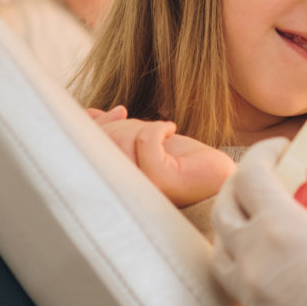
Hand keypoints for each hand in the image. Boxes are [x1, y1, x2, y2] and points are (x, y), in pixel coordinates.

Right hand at [85, 107, 235, 206]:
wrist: (217, 175)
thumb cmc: (181, 162)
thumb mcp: (143, 143)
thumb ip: (116, 133)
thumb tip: (89, 113)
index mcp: (117, 187)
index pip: (89, 154)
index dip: (96, 127)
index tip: (119, 112)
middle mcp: (125, 193)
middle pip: (103, 143)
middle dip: (122, 126)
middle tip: (145, 126)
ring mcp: (143, 188)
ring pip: (122, 140)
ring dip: (140, 127)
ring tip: (159, 132)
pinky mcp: (163, 180)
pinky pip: (147, 140)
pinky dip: (159, 127)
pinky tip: (171, 129)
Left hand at [212, 137, 306, 305]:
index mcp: (282, 233)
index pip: (252, 177)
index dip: (265, 153)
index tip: (283, 147)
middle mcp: (258, 266)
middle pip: (225, 213)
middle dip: (242, 186)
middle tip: (269, 178)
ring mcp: (257, 303)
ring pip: (224, 256)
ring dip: (238, 229)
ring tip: (267, 221)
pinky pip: (244, 290)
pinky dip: (253, 267)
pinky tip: (285, 265)